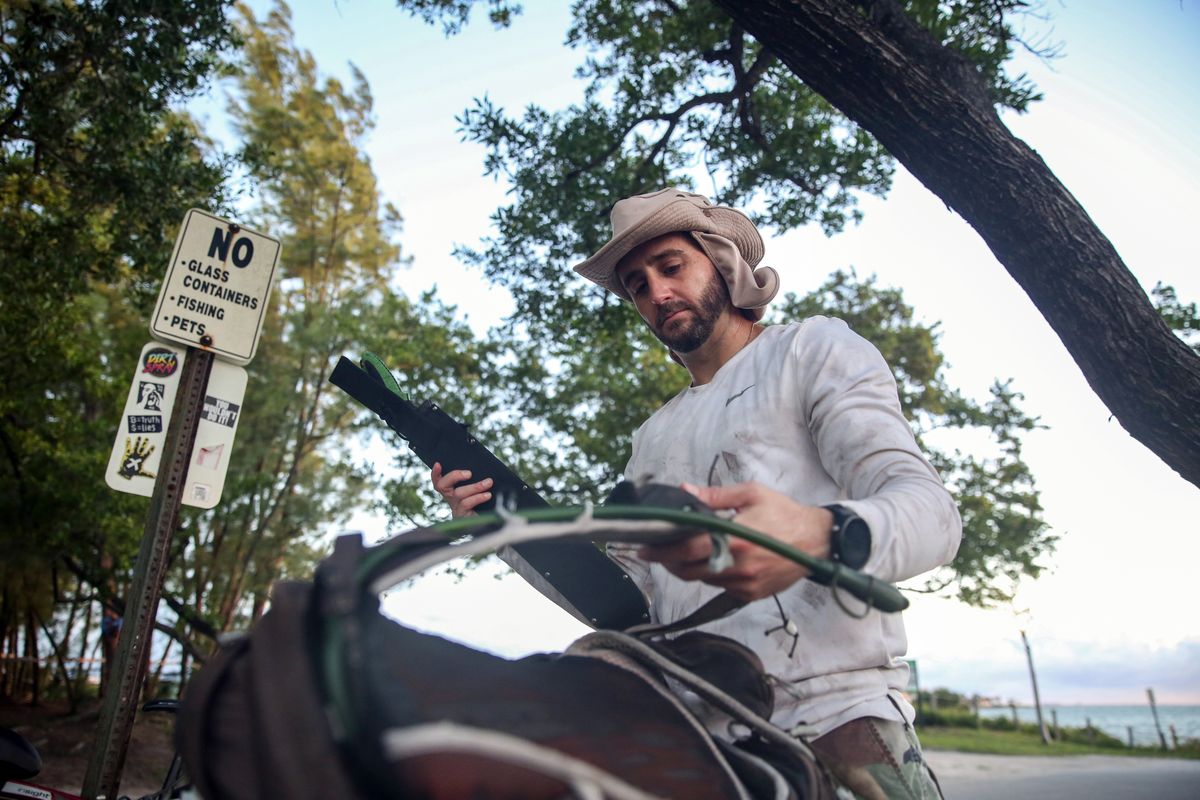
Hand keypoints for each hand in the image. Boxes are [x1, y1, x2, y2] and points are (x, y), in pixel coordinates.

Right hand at [431, 462, 492, 517]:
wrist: (487, 525)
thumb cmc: (483, 504)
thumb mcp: (477, 491)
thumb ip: (475, 481)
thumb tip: (483, 467)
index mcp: (451, 491)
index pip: (439, 481)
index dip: (435, 474)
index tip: (438, 464)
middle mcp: (450, 499)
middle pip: (442, 486)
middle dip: (454, 476)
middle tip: (469, 473)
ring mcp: (455, 508)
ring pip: (458, 494)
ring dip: (475, 486)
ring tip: (488, 482)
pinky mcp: (462, 516)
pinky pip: (467, 504)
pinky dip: (478, 498)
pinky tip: (488, 495)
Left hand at [637, 481, 832, 601]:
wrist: (817, 541)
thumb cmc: (783, 513)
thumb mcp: (751, 494)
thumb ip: (715, 497)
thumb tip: (684, 490)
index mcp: (736, 539)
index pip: (688, 549)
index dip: (662, 550)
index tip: (644, 548)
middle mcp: (739, 566)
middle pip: (689, 570)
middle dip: (668, 562)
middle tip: (656, 551)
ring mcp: (745, 584)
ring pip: (703, 580)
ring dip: (687, 569)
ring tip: (678, 554)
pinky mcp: (751, 595)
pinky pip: (720, 588)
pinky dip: (709, 576)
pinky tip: (708, 562)